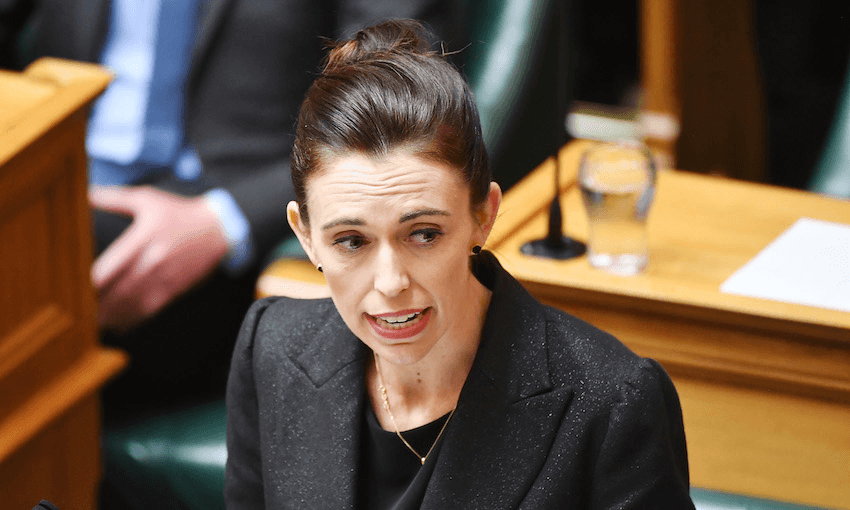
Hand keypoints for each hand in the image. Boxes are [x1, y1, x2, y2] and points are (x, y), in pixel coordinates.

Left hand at [90, 185, 229, 331]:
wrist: (217, 229)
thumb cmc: (179, 213)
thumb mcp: (148, 199)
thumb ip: (114, 198)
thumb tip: (86, 194)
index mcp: (144, 237)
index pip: (111, 266)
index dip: (91, 282)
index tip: (73, 290)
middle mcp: (154, 260)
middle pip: (119, 289)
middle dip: (97, 304)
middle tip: (77, 314)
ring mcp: (165, 277)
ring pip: (133, 303)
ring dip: (112, 316)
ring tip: (93, 323)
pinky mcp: (174, 288)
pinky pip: (151, 309)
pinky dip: (133, 319)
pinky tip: (119, 325)